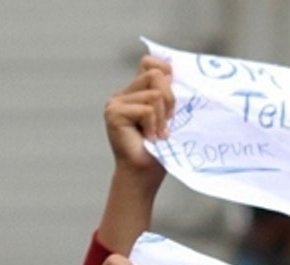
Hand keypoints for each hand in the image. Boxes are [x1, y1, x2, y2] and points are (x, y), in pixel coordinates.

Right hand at [96, 57, 174, 254]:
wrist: (144, 176)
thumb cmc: (160, 150)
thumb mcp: (170, 115)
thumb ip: (169, 92)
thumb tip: (176, 70)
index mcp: (134, 92)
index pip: (150, 62)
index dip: (165, 71)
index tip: (172, 95)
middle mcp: (121, 94)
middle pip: (156, 74)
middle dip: (170, 100)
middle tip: (166, 123)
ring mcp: (115, 103)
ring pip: (155, 94)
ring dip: (163, 118)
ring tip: (157, 135)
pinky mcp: (113, 113)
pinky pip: (147, 109)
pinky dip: (154, 126)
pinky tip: (149, 139)